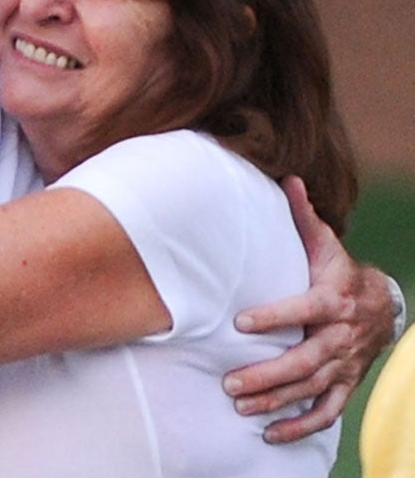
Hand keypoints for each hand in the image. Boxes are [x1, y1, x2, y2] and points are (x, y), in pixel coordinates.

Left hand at [222, 175, 394, 442]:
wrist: (380, 304)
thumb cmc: (338, 269)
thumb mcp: (325, 243)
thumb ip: (304, 216)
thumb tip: (288, 178)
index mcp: (333, 298)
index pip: (303, 310)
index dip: (274, 317)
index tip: (240, 322)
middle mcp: (341, 336)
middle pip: (305, 360)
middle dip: (268, 373)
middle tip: (230, 381)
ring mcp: (345, 364)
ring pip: (311, 388)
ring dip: (277, 400)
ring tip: (241, 405)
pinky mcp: (345, 383)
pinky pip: (327, 411)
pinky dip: (302, 425)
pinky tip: (271, 432)